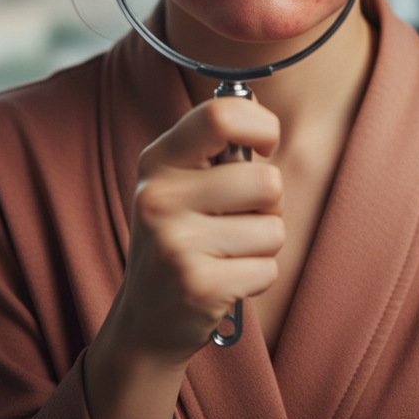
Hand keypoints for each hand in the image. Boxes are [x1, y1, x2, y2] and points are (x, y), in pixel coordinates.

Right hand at [109, 96, 285, 363]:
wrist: (146, 320)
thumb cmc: (178, 238)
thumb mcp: (180, 182)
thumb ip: (215, 144)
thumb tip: (254, 98)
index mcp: (158, 160)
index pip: (222, 115)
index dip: (261, 127)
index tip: (263, 148)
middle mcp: (160, 196)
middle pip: (266, 180)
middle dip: (268, 204)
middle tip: (238, 219)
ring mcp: (175, 242)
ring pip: (273, 228)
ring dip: (264, 244)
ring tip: (229, 251)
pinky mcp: (198, 285)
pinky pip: (268, 268)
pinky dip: (258, 276)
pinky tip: (226, 281)